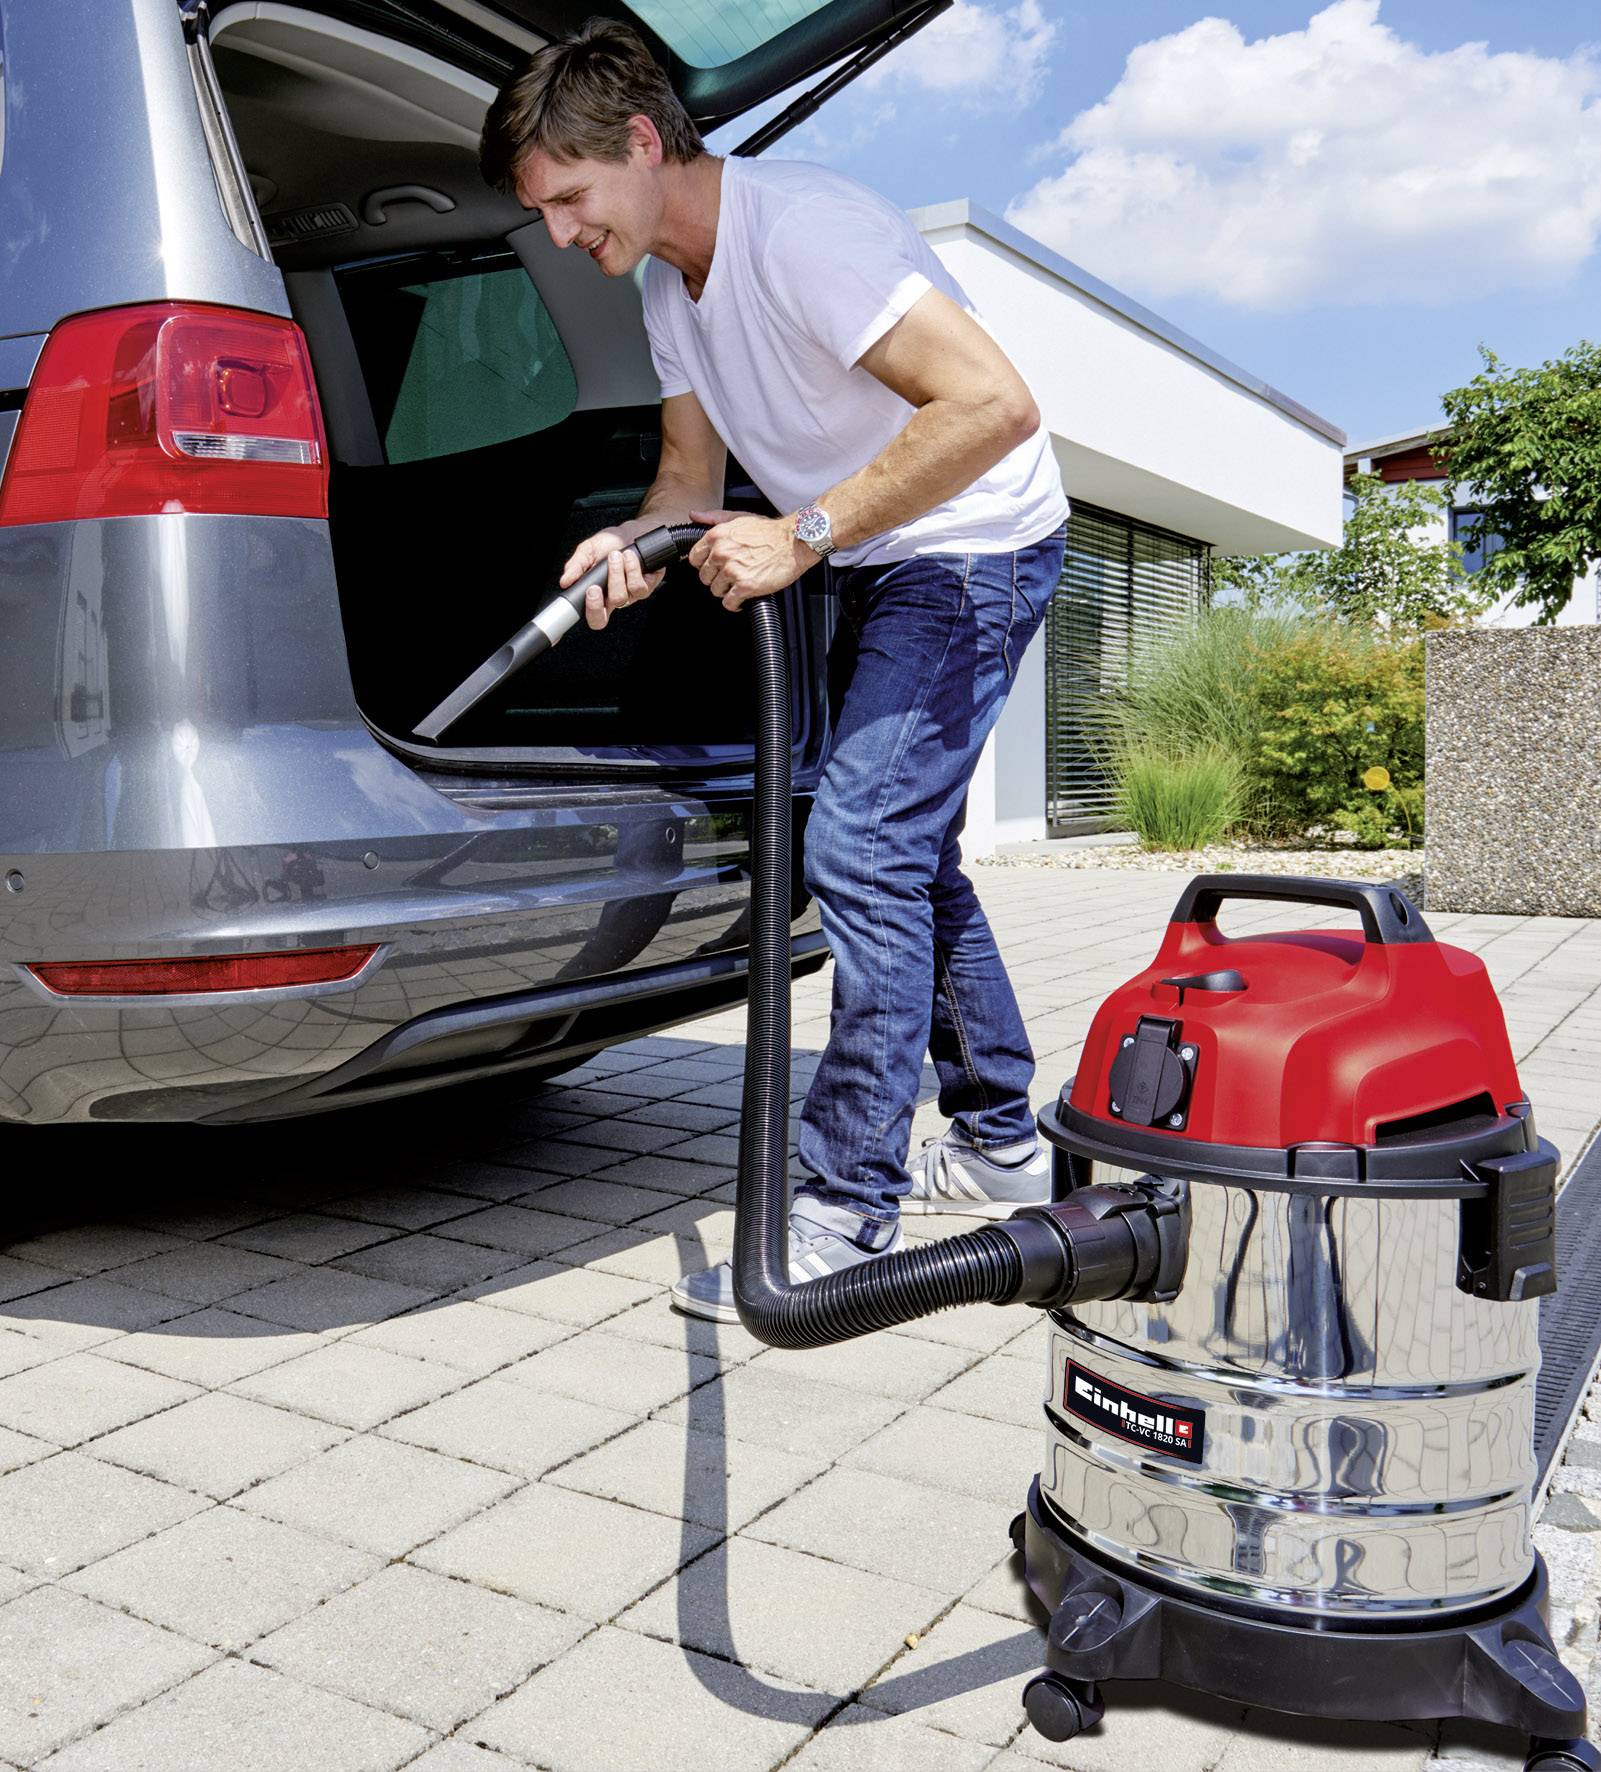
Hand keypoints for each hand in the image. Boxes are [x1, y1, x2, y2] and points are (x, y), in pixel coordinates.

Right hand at [560, 526, 665, 630]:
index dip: (590, 613)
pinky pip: (638, 587)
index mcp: (599, 595)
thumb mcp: (588, 551)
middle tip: (594, 585)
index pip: (593, 618)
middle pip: (604, 617)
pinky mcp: (647, 586)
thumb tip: (565, 581)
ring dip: (616, 574)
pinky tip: (629, 556)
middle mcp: (614, 599)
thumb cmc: (610, 544)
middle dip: (597, 602)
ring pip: (621, 598)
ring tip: (615, 555)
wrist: (633, 531)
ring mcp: (631, 595)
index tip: (587, 593)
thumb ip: (576, 566)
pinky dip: (632, 569)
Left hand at [687, 510, 811, 611]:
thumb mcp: (739, 518)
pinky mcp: (745, 586)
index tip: (714, 568)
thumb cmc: (770, 532)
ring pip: (716, 591)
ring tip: (739, 585)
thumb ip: (714, 517)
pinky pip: (729, 603)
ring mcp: (732, 570)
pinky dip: (736, 604)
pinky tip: (743, 598)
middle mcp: (722, 552)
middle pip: (704, 577)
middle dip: (716, 579)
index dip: (704, 565)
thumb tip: (694, 516)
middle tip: (731, 577)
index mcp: (717, 536)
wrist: (794, 542)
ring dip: (727, 591)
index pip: (694, 558)